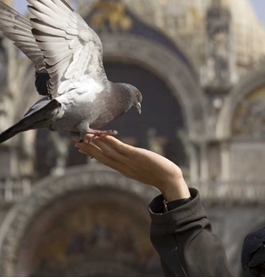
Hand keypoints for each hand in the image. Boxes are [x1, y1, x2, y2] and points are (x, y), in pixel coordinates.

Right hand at [75, 135, 189, 200]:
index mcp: (122, 169)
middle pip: (102, 157)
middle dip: (89, 149)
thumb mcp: (139, 168)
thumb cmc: (156, 172)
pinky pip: (121, 148)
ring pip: (109, 152)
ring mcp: (129, 161)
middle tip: (76, 142)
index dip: (91, 153)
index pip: (104, 160)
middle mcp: (123, 166)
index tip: (80, 147)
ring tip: (86, 137)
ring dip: (96, 144)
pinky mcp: (136, 156)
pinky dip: (111, 142)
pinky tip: (104, 136)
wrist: (169, 179)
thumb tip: (125, 156)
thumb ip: (129, 162)